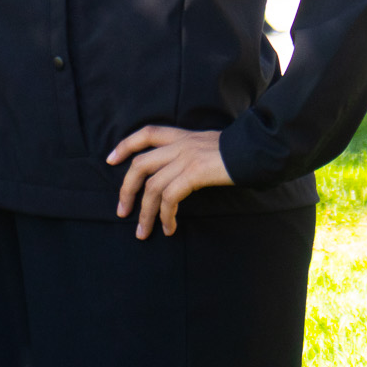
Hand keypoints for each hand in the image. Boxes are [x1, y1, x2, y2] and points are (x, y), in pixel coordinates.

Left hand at [107, 125, 233, 239]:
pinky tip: (169, 228)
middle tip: (122, 211)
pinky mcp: (193, 173)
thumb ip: (189, 153)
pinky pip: (170, 198)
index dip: (125, 145)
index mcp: (181, 136)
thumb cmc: (236, 152)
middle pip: (140, 165)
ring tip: (143, 232)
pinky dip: (165, 216)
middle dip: (126, 189)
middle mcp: (179, 145)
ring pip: (152, 187)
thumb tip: (178, 173)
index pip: (145, 133)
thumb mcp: (207, 145)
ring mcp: (185, 158)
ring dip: (145, 214)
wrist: (256, 150)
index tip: (110, 160)